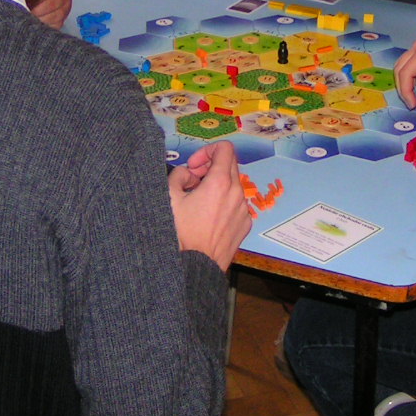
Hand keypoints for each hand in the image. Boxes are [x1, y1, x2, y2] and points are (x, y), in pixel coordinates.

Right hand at [169, 141, 251, 271]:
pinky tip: (208, 218)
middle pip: (229, 164)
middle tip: (192, 181)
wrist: (195, 267)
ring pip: (233, 185)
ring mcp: (243, 210)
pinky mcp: (245, 224)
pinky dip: (224, 202)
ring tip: (198, 202)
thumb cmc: (181, 234)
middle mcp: (237, 193)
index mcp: (220, 182)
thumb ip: (178, 175)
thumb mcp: (170, 197)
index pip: (225, 148)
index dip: (206, 151)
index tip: (193, 166)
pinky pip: (236, 204)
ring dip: (217, 185)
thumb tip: (188, 175)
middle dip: (210, 167)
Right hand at [394, 23, 415, 109]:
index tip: (413, 105)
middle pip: (399, 68)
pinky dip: (408, 72)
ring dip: (403, 79)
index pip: (405, 73)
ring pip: (402, 63)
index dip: (406, 92)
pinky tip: (415, 82)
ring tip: (411, 94)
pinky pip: (408, 59)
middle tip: (410, 102)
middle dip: (402, 87)